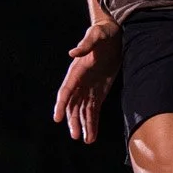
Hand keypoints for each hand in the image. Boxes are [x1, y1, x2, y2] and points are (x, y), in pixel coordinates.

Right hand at [53, 20, 123, 143]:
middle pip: (73, 105)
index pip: (66, 91)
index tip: (56, 118)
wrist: (115, 33)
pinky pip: (94, 111)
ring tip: (87, 140)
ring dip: (84, 125)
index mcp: (76, 71)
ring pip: (82, 111)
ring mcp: (89, 89)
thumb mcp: (97, 34)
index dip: (60, 105)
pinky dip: (93, 123)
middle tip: (76, 135)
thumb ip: (86, 43)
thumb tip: (72, 52)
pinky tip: (92, 136)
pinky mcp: (99, 93)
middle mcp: (80, 82)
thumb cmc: (104, 32)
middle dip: (73, 121)